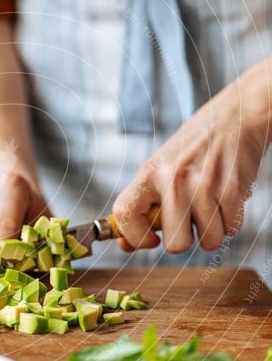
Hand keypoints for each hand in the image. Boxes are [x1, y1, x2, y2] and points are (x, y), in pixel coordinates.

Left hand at [112, 58, 271, 253]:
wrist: (236, 116)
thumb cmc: (195, 147)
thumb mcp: (161, 166)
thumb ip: (143, 203)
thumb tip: (125, 245)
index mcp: (150, 172)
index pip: (124, 215)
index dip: (135, 237)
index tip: (150, 239)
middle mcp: (174, 179)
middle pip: (175, 245)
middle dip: (183, 239)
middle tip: (188, 218)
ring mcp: (204, 186)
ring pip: (208, 242)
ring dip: (211, 230)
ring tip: (209, 203)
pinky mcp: (232, 190)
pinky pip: (230, 230)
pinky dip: (230, 220)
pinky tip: (226, 196)